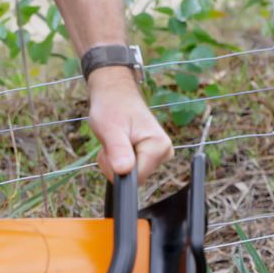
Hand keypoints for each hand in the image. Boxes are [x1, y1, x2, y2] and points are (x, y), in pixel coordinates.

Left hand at [87, 67, 173, 183]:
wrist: (116, 94)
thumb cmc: (112, 106)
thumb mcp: (110, 128)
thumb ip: (118, 150)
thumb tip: (123, 170)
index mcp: (159, 145)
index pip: (136, 178)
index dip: (117, 170)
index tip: (110, 150)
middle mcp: (164, 152)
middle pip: (134, 178)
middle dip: (116, 165)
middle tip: (111, 142)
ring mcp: (159, 155)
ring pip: (131, 175)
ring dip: (116, 162)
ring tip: (115, 140)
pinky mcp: (151, 156)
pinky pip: (132, 169)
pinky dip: (119, 160)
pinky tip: (119, 144)